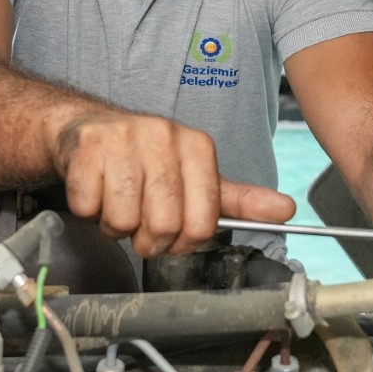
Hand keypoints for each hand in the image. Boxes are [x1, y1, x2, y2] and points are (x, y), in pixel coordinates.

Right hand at [48, 109, 294, 256]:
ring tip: (117, 203)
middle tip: (140, 223)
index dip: (184, 241)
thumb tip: (286, 211)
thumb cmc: (144, 160)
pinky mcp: (86, 148)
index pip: (202, 223)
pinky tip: (96, 190)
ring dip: (115, 225)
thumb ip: (239, 200)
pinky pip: (89, 207)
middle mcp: (163, 135)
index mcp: (197, 146)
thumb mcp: (196, 178)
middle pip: (162, 225)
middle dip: (147, 238)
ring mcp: (123, 139)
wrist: (86, 130)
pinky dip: (89, 211)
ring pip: (123, 220)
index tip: (174, 233)